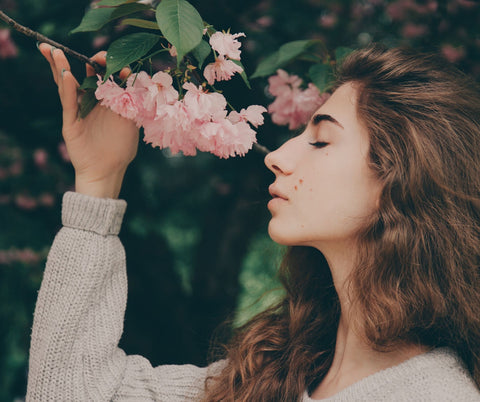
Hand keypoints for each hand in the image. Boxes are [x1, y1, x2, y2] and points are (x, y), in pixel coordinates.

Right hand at [38, 44, 138, 198]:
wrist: (107, 171)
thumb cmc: (121, 150)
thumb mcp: (131, 124)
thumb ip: (134, 105)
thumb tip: (138, 84)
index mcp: (109, 101)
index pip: (108, 78)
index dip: (113, 68)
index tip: (121, 65)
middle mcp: (93, 102)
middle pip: (86, 76)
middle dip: (88, 62)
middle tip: (94, 55)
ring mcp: (79, 109)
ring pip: (69, 84)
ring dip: (62, 67)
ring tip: (55, 50)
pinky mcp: (71, 121)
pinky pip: (68, 101)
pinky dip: (67, 87)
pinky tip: (66, 74)